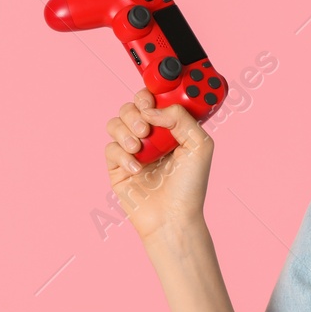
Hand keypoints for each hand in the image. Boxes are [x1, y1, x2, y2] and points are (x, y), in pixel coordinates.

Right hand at [105, 88, 214, 242]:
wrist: (173, 218)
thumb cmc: (190, 186)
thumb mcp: (200, 145)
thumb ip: (181, 117)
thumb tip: (153, 109)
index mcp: (171, 127)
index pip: (155, 98)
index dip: (150, 93)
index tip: (152, 99)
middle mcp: (151, 135)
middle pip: (131, 105)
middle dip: (135, 110)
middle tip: (146, 127)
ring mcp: (133, 150)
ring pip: (116, 122)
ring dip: (125, 130)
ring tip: (139, 147)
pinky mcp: (117, 166)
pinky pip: (110, 148)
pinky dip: (122, 155)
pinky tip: (137, 169)